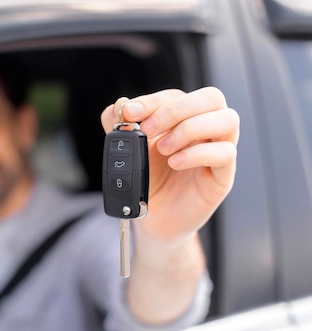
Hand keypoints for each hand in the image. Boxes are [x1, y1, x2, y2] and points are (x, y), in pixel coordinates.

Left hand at [101, 87, 238, 242]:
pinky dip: (198, 153)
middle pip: (211, 98)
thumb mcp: (128, 151)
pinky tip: (175, 163)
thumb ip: (119, 127)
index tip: (129, 113)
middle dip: (175, 109)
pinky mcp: (223, 176)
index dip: (153, 101)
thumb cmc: (146, 181)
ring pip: (228, 120)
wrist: (152, 219)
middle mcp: (206, 130)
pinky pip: (225, 153)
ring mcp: (218, 151)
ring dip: (190, 128)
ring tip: (163, 149)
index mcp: (184, 119)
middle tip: (147, 130)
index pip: (177, 95)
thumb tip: (119, 106)